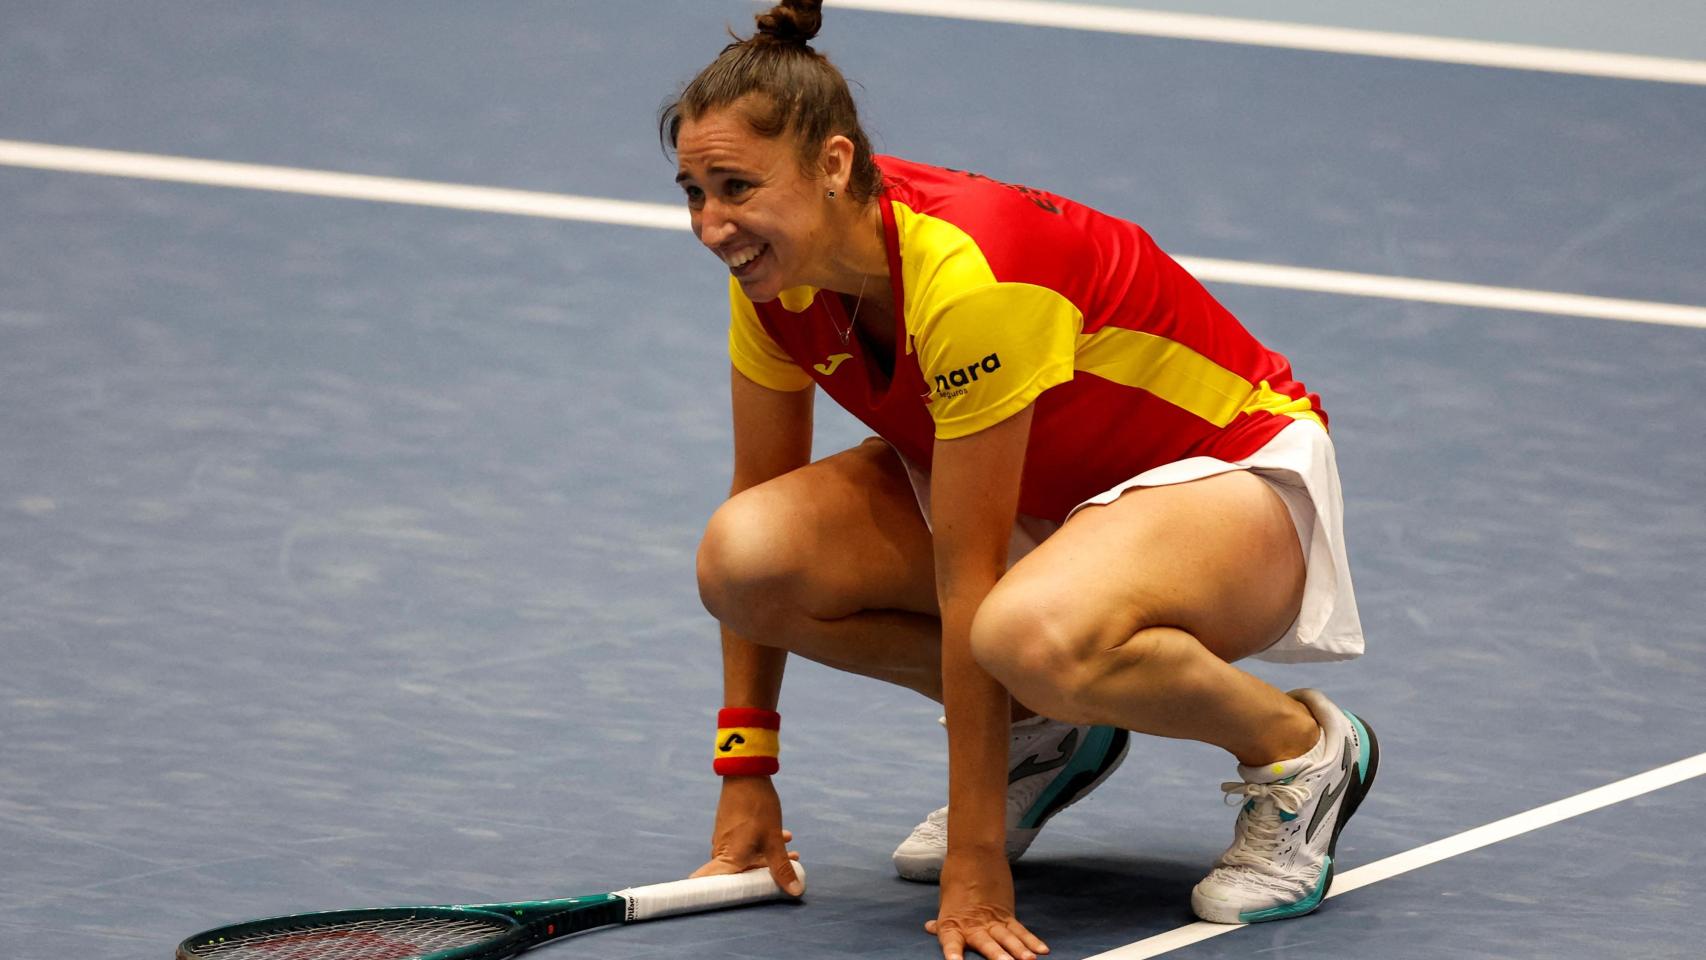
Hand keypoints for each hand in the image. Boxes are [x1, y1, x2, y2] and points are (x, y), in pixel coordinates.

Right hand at [689, 775, 803, 895]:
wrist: (747, 774)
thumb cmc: (757, 809)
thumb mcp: (774, 839)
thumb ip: (782, 867)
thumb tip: (795, 891)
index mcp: (729, 860)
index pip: (713, 886)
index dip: (724, 897)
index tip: (742, 901)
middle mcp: (722, 852)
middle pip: (739, 875)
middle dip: (763, 875)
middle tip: (787, 874)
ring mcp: (725, 839)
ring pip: (746, 857)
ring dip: (768, 858)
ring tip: (792, 854)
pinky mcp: (731, 828)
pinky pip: (746, 844)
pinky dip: (764, 845)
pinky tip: (784, 835)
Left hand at [926, 849, 1046, 959]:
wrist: (974, 852)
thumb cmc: (955, 878)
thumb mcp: (945, 902)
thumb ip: (943, 921)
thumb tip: (930, 928)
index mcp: (952, 925)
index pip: (950, 943)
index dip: (953, 954)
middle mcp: (973, 925)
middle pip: (986, 943)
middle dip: (996, 955)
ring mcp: (992, 919)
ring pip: (1007, 938)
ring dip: (1018, 950)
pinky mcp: (1007, 913)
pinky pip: (1020, 930)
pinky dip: (1031, 940)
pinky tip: (1042, 950)